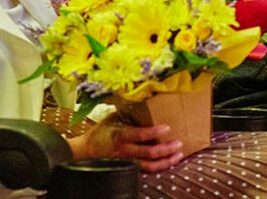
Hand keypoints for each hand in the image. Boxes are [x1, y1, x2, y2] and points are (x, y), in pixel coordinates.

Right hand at [69, 113, 183, 171]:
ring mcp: (126, 162)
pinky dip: (159, 167)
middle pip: (147, 153)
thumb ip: (130, 111)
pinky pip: (145, 170)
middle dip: (165, 149)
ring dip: (165, 161)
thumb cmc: (102, 131)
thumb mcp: (114, 117)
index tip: (167, 127)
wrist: (87, 150)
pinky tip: (169, 161)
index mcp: (120, 135)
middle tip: (179, 142)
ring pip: (148, 166)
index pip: (139, 135)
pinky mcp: (128, 168)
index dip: (154, 132)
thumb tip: (147, 95)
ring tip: (178, 154)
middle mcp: (124, 151)